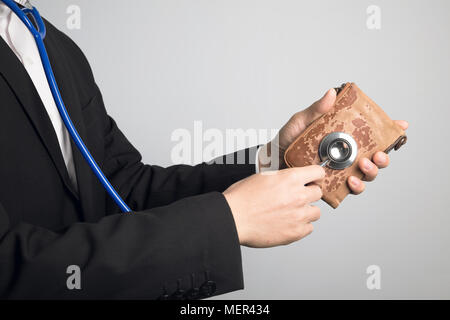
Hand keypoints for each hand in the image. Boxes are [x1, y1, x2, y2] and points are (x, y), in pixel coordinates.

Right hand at [223, 165, 324, 247]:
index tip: (312, 180)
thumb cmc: (242, 198)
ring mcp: (299, 215)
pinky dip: (301, 226)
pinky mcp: (295, 232)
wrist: (233, 218)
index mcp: (290, 178)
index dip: (315, 177)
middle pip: (318, 193)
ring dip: (306, 211)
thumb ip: (282, 177)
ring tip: (292, 212)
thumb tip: (290, 179)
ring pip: (316, 212)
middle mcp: (298, 196)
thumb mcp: (263, 177)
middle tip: (297, 197)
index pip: (318, 173)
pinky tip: (288, 223)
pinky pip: (309, 228)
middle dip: (309, 194)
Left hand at [258, 88, 408, 193]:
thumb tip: (331, 93)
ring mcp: (341, 171)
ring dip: (372, 171)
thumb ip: (316, 110)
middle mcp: (346, 155)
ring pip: (367, 175)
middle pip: (375, 157)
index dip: (390, 131)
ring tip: (363, 165)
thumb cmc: (287, 140)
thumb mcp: (300, 122)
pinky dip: (356, 186)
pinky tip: (351, 181)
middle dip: (383, 157)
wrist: (271, 161)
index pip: (371, 134)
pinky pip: (350, 189)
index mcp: (343, 137)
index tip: (402, 125)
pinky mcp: (332, 185)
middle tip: (378, 154)